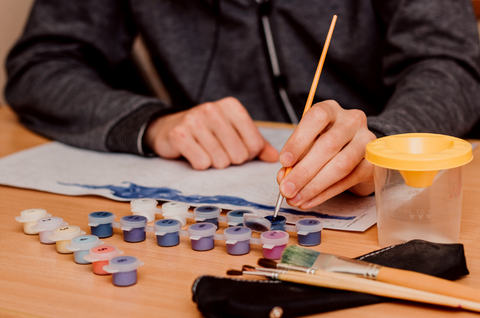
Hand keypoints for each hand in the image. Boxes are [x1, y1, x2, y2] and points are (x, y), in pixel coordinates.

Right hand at [144, 97, 278, 169]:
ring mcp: (194, 120)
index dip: (247, 154)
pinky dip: (199, 164)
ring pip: (220, 161)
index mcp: (231, 106)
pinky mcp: (179, 135)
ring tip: (205, 150)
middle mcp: (213, 109)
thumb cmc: (206, 132)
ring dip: (214, 163)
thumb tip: (275, 157)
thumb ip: (256, 144)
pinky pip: (202, 163)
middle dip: (230, 160)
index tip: (235, 148)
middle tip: (218, 150)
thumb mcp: (233, 132)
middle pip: (239, 154)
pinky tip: (193, 153)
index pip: (255, 144)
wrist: (168, 128)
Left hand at [277, 100, 375, 208]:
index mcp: (331, 110)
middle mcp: (352, 121)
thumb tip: (283, 177)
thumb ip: (295, 158)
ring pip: (341, 165)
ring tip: (296, 199)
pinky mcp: (374, 162)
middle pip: (328, 145)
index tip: (284, 161)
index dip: (299, 140)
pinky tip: (310, 200)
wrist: (357, 152)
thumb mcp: (308, 144)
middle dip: (303, 171)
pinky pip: (349, 180)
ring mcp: (367, 140)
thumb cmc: (326, 145)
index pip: (316, 118)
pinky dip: (326, 193)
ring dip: (314, 186)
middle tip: (286, 189)